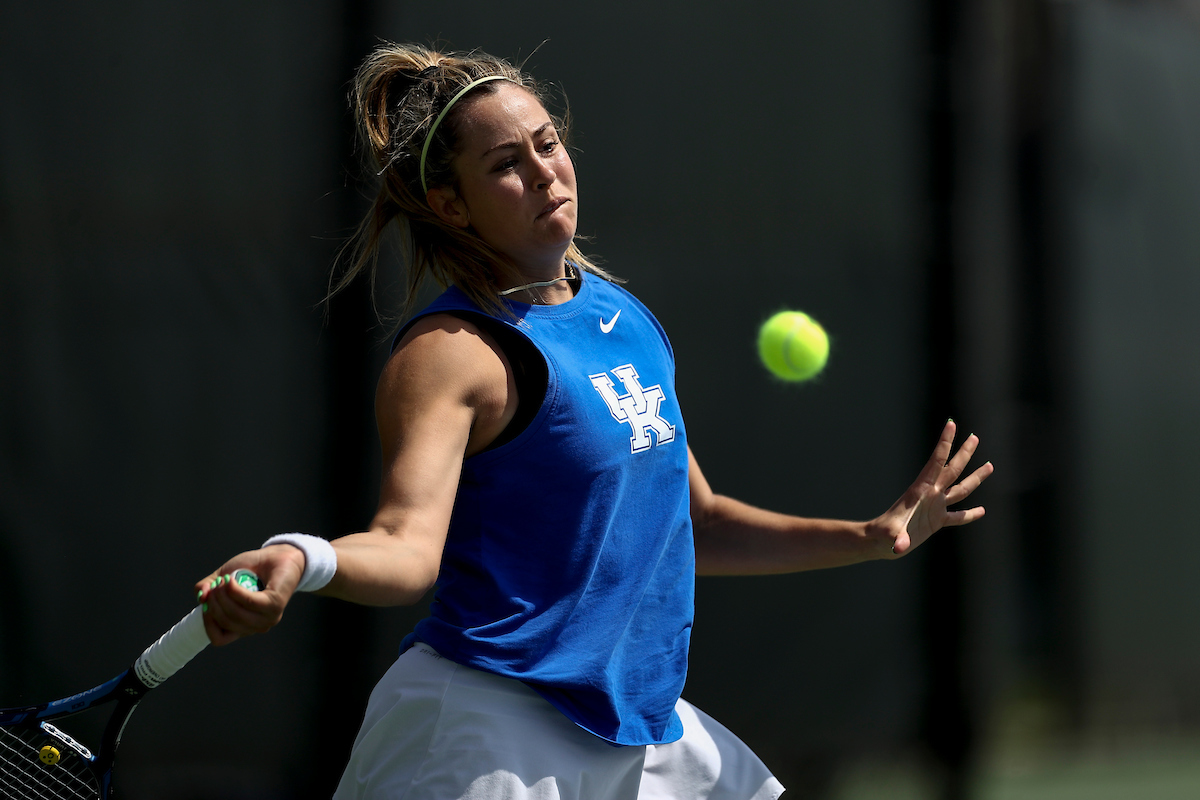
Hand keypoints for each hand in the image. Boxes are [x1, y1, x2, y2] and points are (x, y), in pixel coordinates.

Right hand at [194, 544, 305, 645]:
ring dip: (223, 596)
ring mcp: (267, 618)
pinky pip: (249, 602)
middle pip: (225, 623)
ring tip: (223, 581)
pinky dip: (235, 590)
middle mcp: (255, 626)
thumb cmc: (250, 568)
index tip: (204, 603)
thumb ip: (207, 587)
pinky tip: (230, 579)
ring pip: (235, 615)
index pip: (219, 639)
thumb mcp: (221, 577)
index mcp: (242, 626)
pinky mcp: (275, 605)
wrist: (276, 556)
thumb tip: (200, 596)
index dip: (207, 622)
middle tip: (213, 585)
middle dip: (213, 603)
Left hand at [879, 420, 993, 556]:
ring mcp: (935, 507)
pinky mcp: (937, 521)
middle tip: (975, 437)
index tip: (951, 424)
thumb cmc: (883, 536)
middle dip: (964, 453)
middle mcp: (931, 495)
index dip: (945, 443)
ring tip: (989, 466)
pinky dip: (970, 514)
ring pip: (960, 489)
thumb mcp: (892, 536)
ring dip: (975, 478)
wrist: (881, 543)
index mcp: (921, 490)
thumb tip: (900, 547)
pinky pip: (958, 517)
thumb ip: (898, 540)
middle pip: (952, 470)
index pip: (936, 461)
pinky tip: (982, 511)